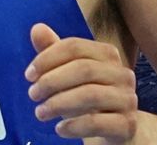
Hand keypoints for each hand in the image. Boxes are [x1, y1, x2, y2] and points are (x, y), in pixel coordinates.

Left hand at [26, 23, 138, 142]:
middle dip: (51, 81)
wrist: (117, 130)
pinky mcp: (127, 125)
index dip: (47, 58)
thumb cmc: (88, 98)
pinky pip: (97, 123)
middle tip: (32, 94)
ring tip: (40, 112)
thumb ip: (54, 52)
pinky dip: (73, 126)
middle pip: (83, 68)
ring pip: (91, 95)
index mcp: (108, 54)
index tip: (29, 75)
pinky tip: (59, 129)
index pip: (74, 46)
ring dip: (58, 103)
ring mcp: (127, 99)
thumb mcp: (68, 75)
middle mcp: (122, 73)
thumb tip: (37, 28)